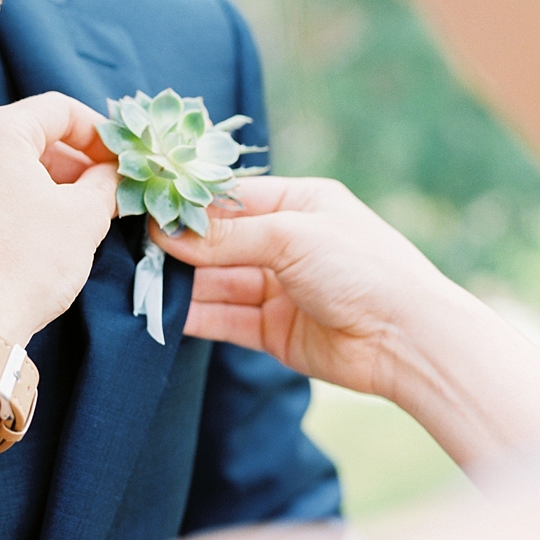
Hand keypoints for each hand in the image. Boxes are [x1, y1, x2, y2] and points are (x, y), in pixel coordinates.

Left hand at [0, 92, 117, 344]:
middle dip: (79, 159)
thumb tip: (112, 174)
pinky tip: (56, 227)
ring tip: (90, 211)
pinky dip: (28, 197)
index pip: (60, 109)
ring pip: (14, 162)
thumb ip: (106, 180)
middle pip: (35, 134)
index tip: (124, 158)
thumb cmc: (27, 264)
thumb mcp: (85, 215)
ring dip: (56, 180)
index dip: (101, 132)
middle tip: (113, 187)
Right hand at [151, 176, 453, 400]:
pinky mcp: (274, 330)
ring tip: (138, 282)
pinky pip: (225, 319)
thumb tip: (166, 232)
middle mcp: (287, 243)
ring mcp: (280, 288)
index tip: (146, 209)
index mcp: (299, 203)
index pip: (231, 198)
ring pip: (217, 282)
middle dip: (179, 247)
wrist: (408, 340)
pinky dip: (195, 317)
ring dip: (181, 284)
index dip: (190, 205)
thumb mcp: (291, 236)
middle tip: (132, 248)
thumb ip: (226, 236)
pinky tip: (161, 314)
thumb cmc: (361, 268)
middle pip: (219, 241)